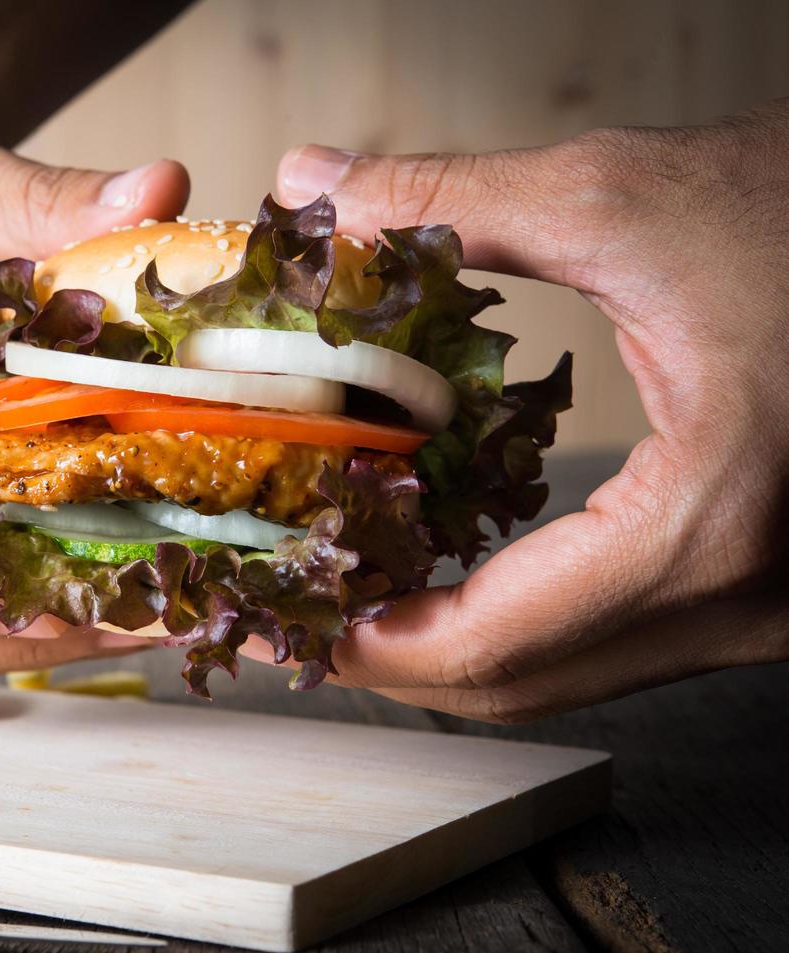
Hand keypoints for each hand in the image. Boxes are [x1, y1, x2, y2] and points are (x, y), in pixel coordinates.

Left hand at [275, 100, 788, 721]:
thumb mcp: (624, 197)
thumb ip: (451, 203)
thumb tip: (315, 186)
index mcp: (709, 524)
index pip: (498, 643)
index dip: (373, 646)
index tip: (291, 623)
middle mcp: (747, 599)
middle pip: (524, 686)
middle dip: (396, 662)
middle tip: (303, 616)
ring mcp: (766, 610)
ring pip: (571, 676)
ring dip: (454, 649)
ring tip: (358, 596)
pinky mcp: (766, 589)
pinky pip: (616, 640)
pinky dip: (522, 622)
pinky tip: (458, 572)